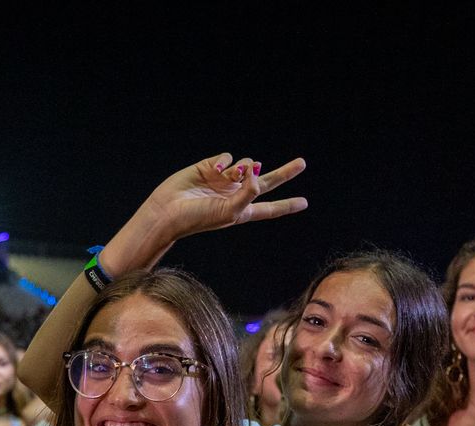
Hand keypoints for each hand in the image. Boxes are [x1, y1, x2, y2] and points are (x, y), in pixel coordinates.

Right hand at [114, 154, 308, 266]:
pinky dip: (224, 163)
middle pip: (266, 182)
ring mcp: (223, 180)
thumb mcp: (230, 212)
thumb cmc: (199, 218)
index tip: (304, 203)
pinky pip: (226, 158)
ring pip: (245, 165)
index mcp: (243, 210)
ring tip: (230, 176)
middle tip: (301, 163)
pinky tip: (215, 171)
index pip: (270, 208)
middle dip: (284, 173)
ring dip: (242, 168)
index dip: (287, 205)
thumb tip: (256, 171)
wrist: (170, 210)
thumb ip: (249, 193)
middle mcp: (236, 194)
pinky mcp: (210, 167)